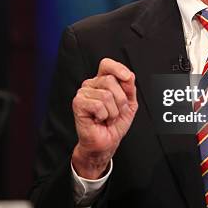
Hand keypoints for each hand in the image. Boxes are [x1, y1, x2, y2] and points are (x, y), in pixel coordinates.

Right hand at [72, 58, 137, 178]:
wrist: (106, 142)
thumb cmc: (115, 124)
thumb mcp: (129, 104)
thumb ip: (130, 88)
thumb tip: (129, 75)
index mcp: (103, 81)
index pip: (107, 64)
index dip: (118, 68)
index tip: (127, 78)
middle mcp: (92, 84)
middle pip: (111, 80)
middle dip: (120, 100)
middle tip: (116, 112)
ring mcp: (83, 93)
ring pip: (106, 94)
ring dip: (113, 111)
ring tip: (107, 117)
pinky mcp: (78, 103)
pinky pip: (98, 105)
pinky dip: (104, 115)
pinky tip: (99, 119)